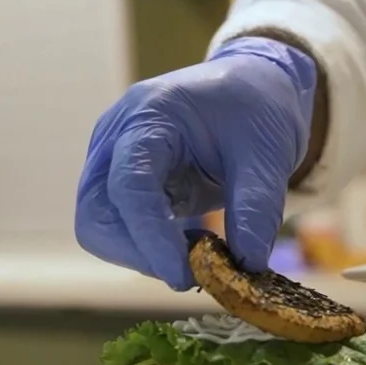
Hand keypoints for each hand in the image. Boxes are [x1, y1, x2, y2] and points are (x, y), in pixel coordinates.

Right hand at [74, 37, 315, 289]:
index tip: (184, 276)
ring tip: (203, 254)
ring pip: (103, 228)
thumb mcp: (268, 155)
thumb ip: (257, 208)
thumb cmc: (259, 109)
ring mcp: (113, 161)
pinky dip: (153, 248)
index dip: (151, 238)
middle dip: (141, 255)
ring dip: (146, 255)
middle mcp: (117, 138)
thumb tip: (247, 267)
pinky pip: (122, 228)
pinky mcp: (124, 183)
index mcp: (149, 116)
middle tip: (197, 274)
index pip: (129, 185)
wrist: (255, 87)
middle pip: (97, 216)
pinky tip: (195, 245)